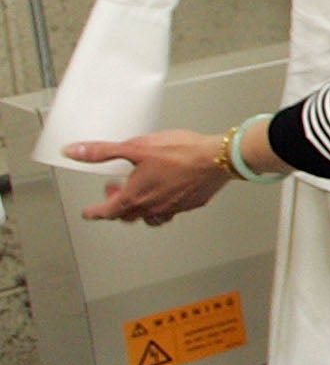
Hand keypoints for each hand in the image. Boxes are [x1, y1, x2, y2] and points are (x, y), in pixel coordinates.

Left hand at [67, 134, 233, 225]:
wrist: (218, 158)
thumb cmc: (182, 152)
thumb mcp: (136, 147)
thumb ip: (103, 151)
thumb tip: (75, 152)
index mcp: (135, 196)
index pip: (106, 211)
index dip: (94, 212)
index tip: (89, 213)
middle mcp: (152, 207)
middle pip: (126, 215)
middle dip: (116, 205)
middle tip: (115, 191)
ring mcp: (173, 207)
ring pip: (149, 218)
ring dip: (139, 209)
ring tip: (141, 194)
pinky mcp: (191, 204)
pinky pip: (171, 210)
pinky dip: (163, 204)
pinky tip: (168, 191)